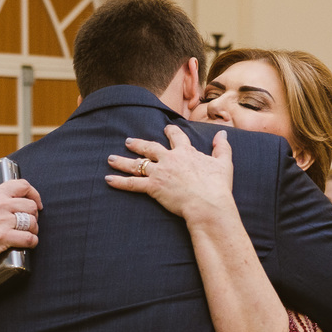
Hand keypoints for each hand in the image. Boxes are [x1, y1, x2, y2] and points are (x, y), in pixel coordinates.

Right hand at [0, 154, 41, 274]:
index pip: (23, 186)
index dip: (34, 194)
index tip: (36, 204)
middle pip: (31, 206)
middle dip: (34, 215)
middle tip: (29, 222)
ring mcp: (0, 221)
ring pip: (32, 222)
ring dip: (34, 229)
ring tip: (28, 233)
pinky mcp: (2, 238)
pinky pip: (28, 238)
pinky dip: (32, 242)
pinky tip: (29, 243)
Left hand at [106, 126, 234, 222]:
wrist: (207, 203)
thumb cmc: (217, 186)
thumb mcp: (224, 163)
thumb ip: (222, 147)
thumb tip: (223, 133)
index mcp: (186, 152)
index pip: (176, 137)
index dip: (170, 132)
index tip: (165, 128)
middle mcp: (169, 159)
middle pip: (149, 148)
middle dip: (138, 144)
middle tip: (128, 141)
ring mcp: (159, 172)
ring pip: (136, 164)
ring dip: (122, 161)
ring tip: (111, 159)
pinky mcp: (153, 187)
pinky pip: (132, 183)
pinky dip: (119, 182)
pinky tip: (108, 179)